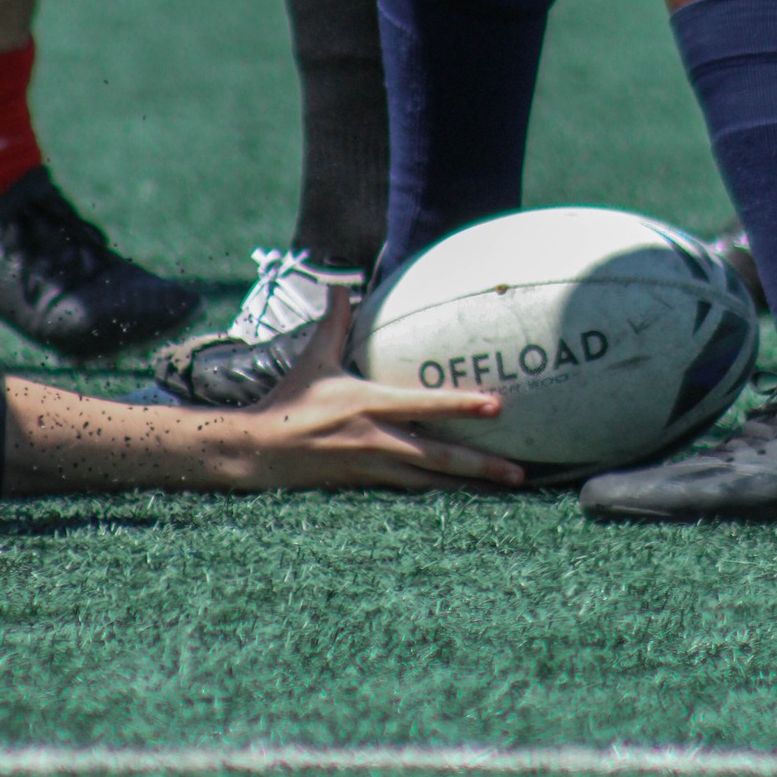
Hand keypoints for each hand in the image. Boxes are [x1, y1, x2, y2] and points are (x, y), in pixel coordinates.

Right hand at [235, 289, 523, 489]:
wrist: (258, 451)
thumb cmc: (288, 401)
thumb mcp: (313, 358)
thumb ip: (334, 321)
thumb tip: (341, 282)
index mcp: (366, 403)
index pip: (423, 405)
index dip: (460, 406)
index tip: (495, 406)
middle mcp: (374, 438)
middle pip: (437, 455)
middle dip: (479, 464)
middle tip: (517, 471)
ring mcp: (372, 466)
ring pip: (430, 480)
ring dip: (468, 485)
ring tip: (506, 487)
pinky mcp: (366, 483)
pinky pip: (411, 489)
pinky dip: (439, 491)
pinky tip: (466, 495)